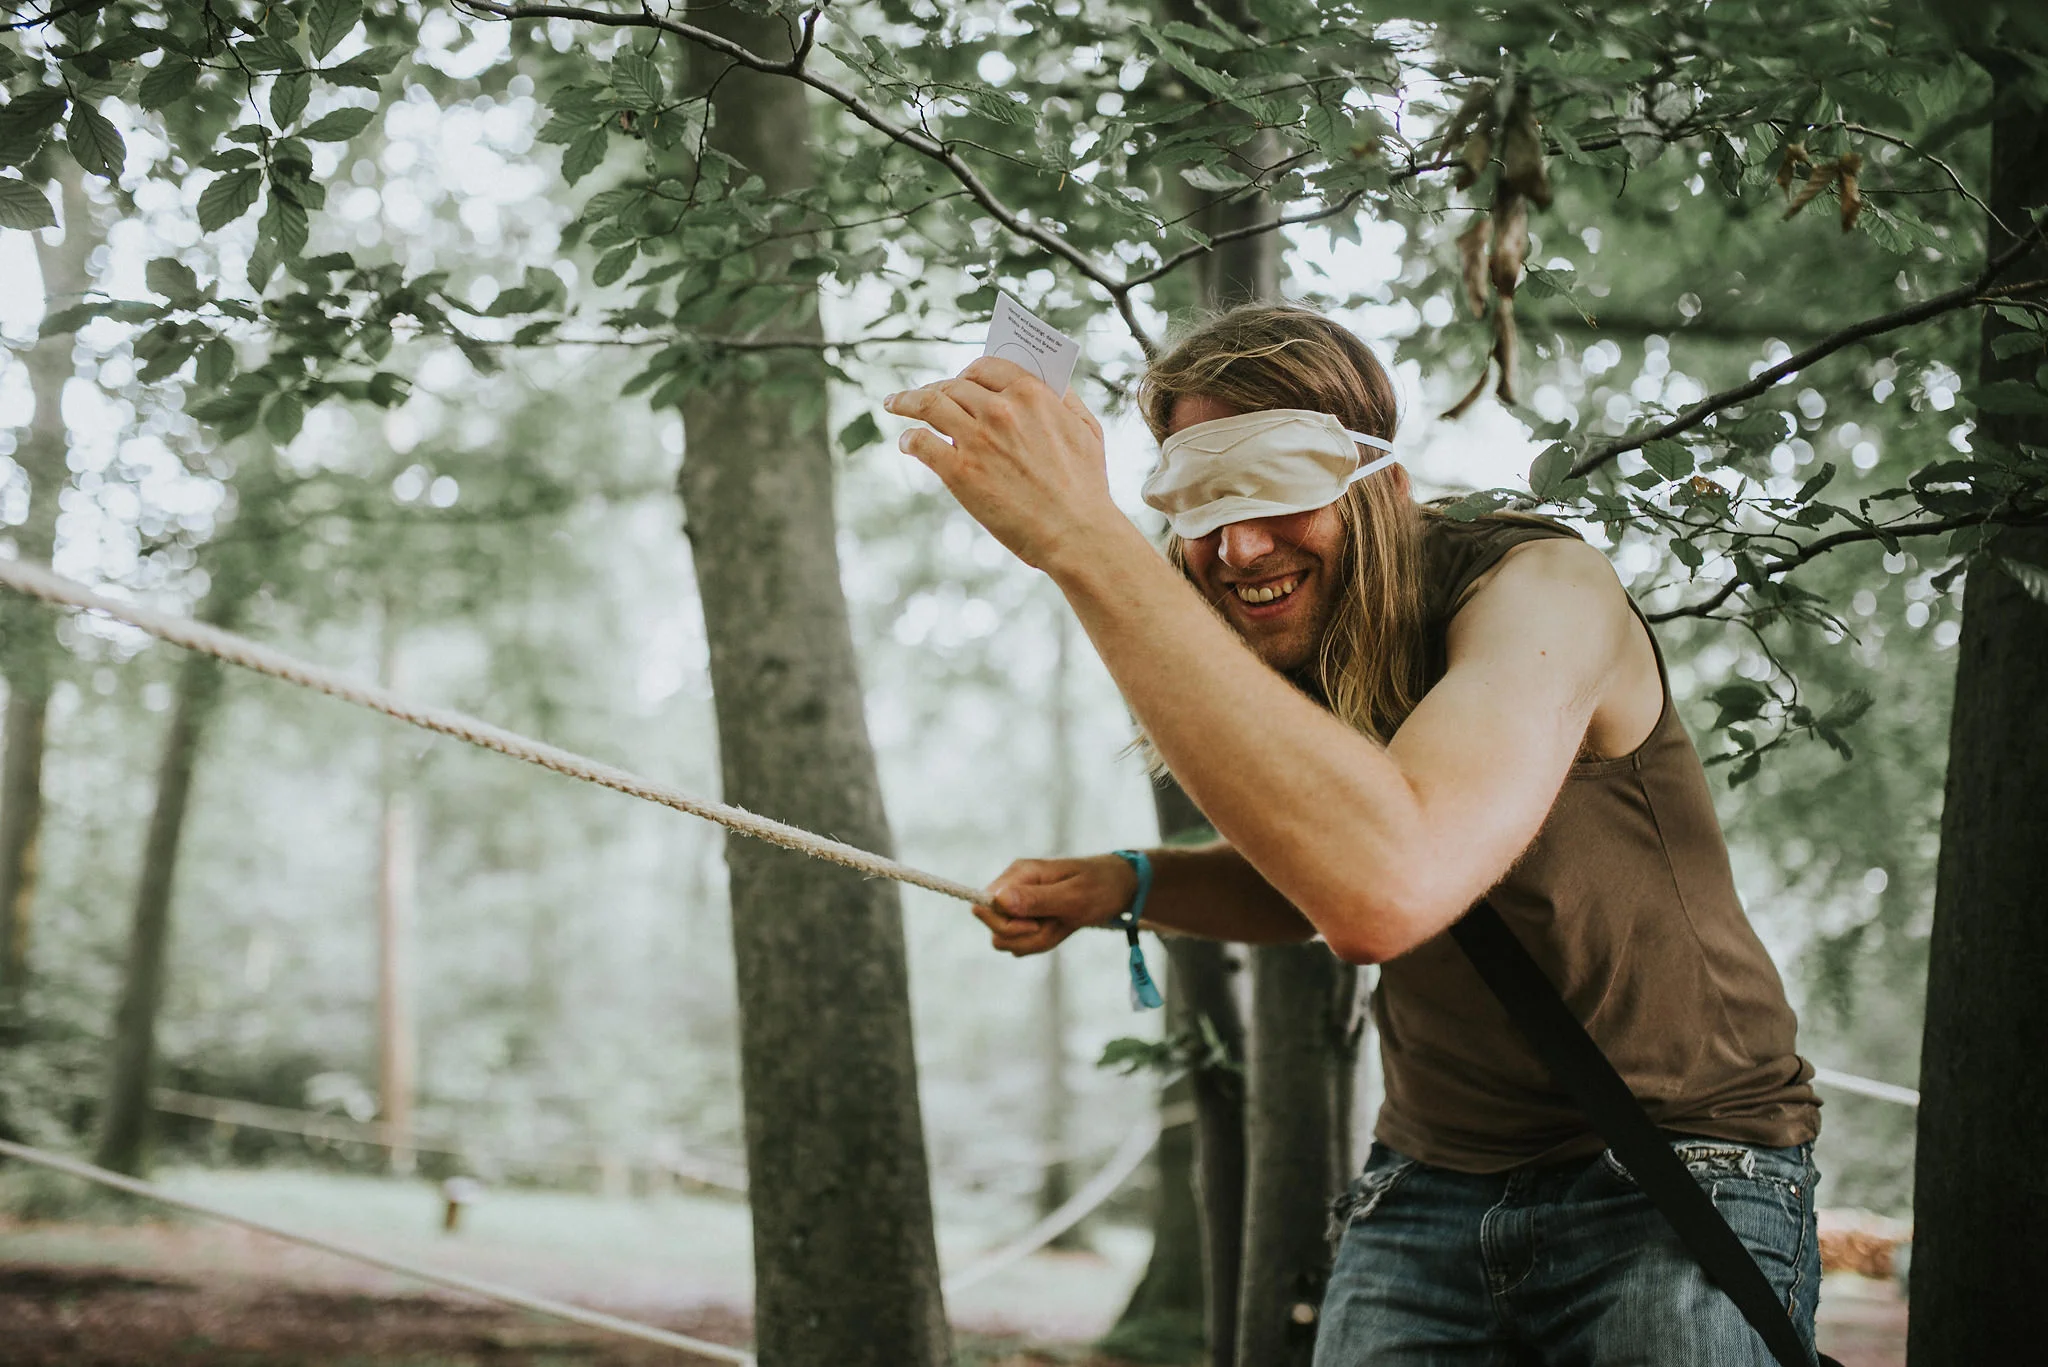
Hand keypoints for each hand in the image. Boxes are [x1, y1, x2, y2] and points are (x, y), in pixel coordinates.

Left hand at [884, 358, 1121, 571]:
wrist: (1075, 533)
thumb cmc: (1086, 486)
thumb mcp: (1087, 429)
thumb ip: (1065, 398)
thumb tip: (1044, 378)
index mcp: (1032, 394)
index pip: (987, 366)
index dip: (968, 371)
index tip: (959, 379)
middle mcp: (1001, 410)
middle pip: (955, 386)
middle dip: (936, 387)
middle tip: (922, 396)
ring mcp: (977, 439)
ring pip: (929, 405)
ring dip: (907, 401)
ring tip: (894, 403)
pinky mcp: (959, 471)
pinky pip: (921, 442)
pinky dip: (909, 439)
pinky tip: (906, 443)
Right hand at [973, 854, 1138, 956]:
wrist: (1120, 887)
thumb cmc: (1101, 886)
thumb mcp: (1073, 895)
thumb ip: (1036, 899)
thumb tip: (998, 900)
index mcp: (1019, 873)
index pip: (986, 907)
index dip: (1009, 926)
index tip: (1037, 924)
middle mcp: (1013, 887)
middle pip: (995, 929)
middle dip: (1027, 937)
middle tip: (1056, 923)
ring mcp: (1019, 903)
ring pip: (1008, 941)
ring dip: (1038, 941)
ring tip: (1062, 924)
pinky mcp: (1027, 917)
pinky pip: (1021, 942)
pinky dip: (1042, 942)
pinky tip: (1060, 927)